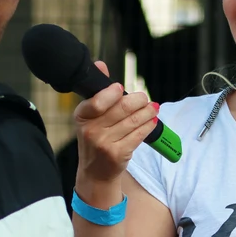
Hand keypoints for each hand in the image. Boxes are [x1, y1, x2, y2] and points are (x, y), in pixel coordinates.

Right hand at [73, 62, 159, 190]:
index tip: (121, 88)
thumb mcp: (90, 116)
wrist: (95, 172)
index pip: (97, 101)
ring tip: (153, 107)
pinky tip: (152, 121)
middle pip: (121, 109)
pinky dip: (148, 125)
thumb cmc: (95, 138)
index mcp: (82, 116)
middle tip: (144, 98)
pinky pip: (139, 134)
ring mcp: (104, 144)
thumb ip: (98, 91)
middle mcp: (91, 130)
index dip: (112, 92)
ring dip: (147, 112)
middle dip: (138, 100)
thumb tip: (100, 64)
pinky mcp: (118, 154)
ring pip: (133, 121)